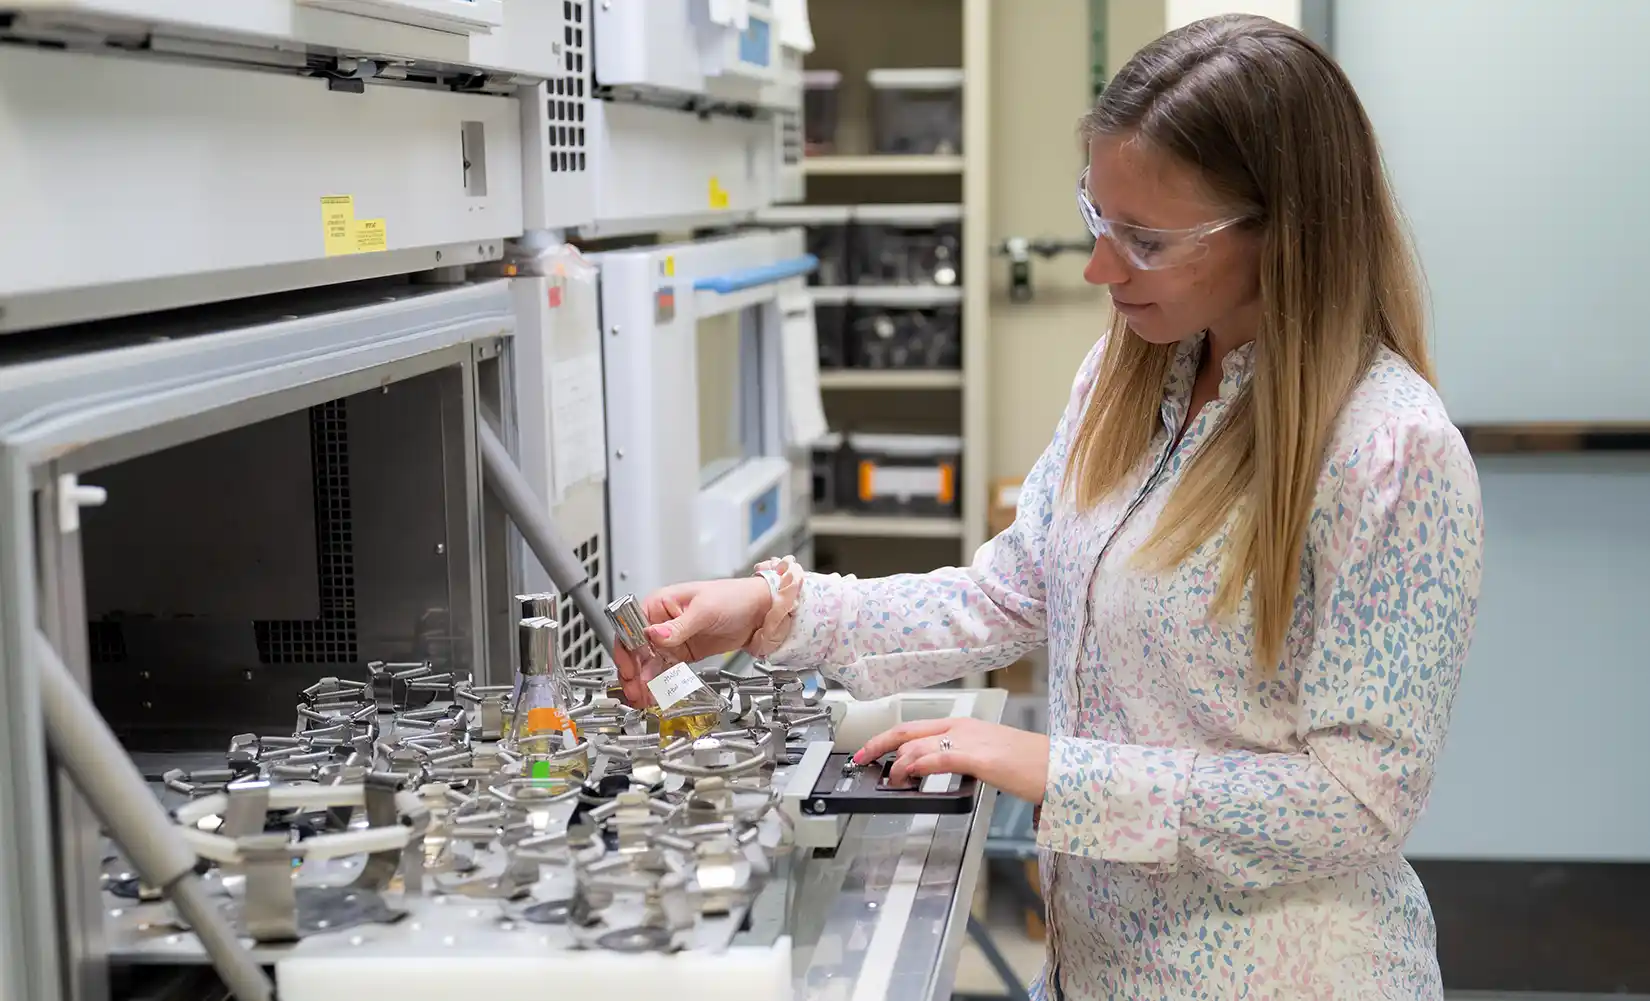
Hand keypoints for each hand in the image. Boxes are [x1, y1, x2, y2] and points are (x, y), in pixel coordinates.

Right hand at [611, 576, 772, 705]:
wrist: (759, 612)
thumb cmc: (733, 597)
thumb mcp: (704, 610)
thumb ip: (678, 626)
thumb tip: (654, 634)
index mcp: (660, 603)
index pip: (633, 628)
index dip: (627, 649)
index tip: (630, 669)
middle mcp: (662, 622)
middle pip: (637, 649)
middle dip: (633, 671)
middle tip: (634, 690)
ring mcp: (672, 639)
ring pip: (648, 663)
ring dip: (644, 681)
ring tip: (642, 698)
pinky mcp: (683, 652)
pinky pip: (666, 669)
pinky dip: (660, 682)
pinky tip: (656, 694)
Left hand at [854, 717, 1050, 804]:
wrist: (1054, 766)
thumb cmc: (1027, 764)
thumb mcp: (986, 756)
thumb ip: (959, 759)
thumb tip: (933, 770)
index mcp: (962, 726)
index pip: (914, 727)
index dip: (886, 738)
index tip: (869, 751)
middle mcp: (961, 727)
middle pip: (907, 730)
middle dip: (878, 744)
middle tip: (860, 760)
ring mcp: (969, 740)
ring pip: (917, 744)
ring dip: (895, 764)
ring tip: (889, 780)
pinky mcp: (978, 757)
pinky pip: (937, 758)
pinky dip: (916, 766)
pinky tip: (907, 775)